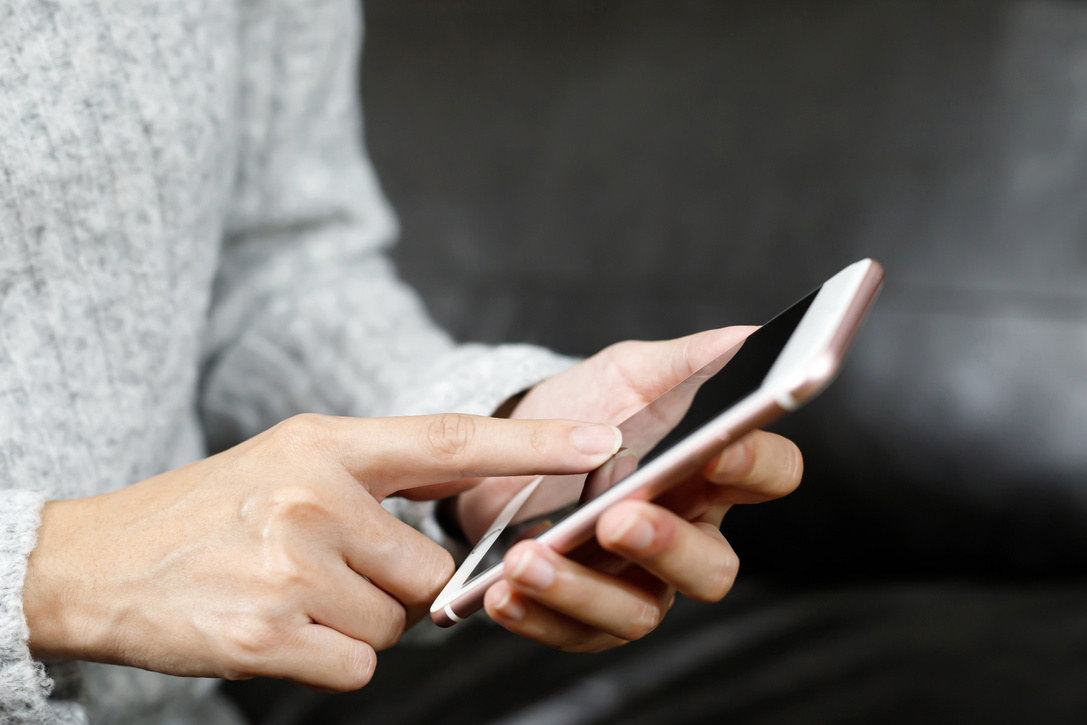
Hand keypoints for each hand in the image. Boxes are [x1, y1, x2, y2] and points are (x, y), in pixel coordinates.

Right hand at [22, 413, 620, 689]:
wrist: (97, 561)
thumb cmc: (212, 510)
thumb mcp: (294, 461)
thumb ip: (380, 484)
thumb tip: (460, 532)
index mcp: (327, 444)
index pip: (450, 438)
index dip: (533, 442)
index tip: (605, 441)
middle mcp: (314, 495)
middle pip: (430, 572)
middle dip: (399, 586)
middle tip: (328, 569)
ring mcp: (290, 564)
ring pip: (396, 624)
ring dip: (357, 622)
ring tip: (291, 593)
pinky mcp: (266, 633)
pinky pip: (357, 665)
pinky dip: (328, 658)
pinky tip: (277, 628)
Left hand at [458, 328, 803, 650]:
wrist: (505, 448)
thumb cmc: (582, 409)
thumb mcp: (628, 374)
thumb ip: (687, 360)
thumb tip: (749, 336)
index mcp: (709, 473)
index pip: (770, 474)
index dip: (754, 467)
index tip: (716, 451)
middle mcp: (685, 536)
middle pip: (713, 568)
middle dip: (667, 548)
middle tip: (616, 519)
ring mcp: (638, 583)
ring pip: (640, 613)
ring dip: (582, 591)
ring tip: (527, 559)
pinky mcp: (584, 615)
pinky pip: (572, 633)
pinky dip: (535, 617)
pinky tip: (499, 592)